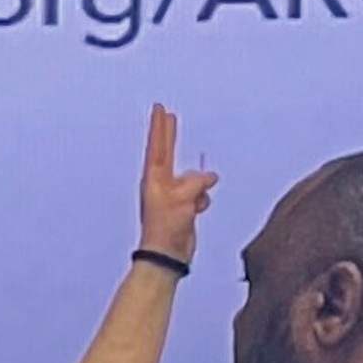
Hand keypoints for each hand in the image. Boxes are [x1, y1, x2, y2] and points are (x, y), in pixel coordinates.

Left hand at [137, 104, 217, 270]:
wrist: (168, 254)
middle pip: (168, 151)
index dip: (160, 127)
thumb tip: (208, 177)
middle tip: (169, 115)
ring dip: (199, 188)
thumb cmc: (167, 226)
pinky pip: (200, 194)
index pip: (157, 146)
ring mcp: (173, 194)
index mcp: (154, 178)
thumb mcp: (182, 198)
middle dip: (169, 134)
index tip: (159, 109)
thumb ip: (196, 181)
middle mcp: (161, 183)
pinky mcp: (184, 205)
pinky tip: (197, 211)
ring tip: (193, 205)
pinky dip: (202, 200)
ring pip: (193, 178)